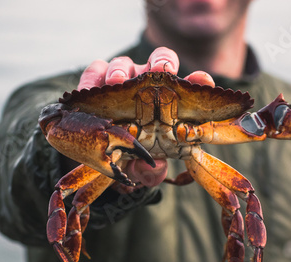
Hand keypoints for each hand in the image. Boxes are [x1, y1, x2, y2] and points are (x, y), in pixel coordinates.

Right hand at [78, 47, 214, 187]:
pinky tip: (89, 89)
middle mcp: (148, 84)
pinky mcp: (98, 80)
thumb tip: (155, 167)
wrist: (103, 152)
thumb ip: (151, 170)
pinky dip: (92, 78)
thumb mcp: (145, 167)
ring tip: (117, 82)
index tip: (201, 81)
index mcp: (169, 100)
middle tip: (158, 72)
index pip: (189, 85)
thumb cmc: (134, 154)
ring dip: (121, 70)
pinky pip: (95, 72)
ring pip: (125, 64)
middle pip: (159, 62)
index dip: (197, 81)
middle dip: (160, 64)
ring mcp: (124, 78)